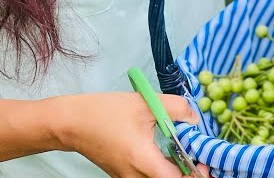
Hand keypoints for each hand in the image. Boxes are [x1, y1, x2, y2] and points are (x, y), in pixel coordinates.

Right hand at [52, 92, 209, 177]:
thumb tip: (195, 118)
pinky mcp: (122, 175)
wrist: (70, 122)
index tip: (203, 160)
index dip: (195, 174)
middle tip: (197, 156)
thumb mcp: (146, 103)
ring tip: (183, 151)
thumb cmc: (105, 112)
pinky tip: (166, 152)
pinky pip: (147, 177)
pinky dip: (161, 169)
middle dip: (187, 173)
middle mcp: (135, 176)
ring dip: (174, 172)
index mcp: (143, 161)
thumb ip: (176, 109)